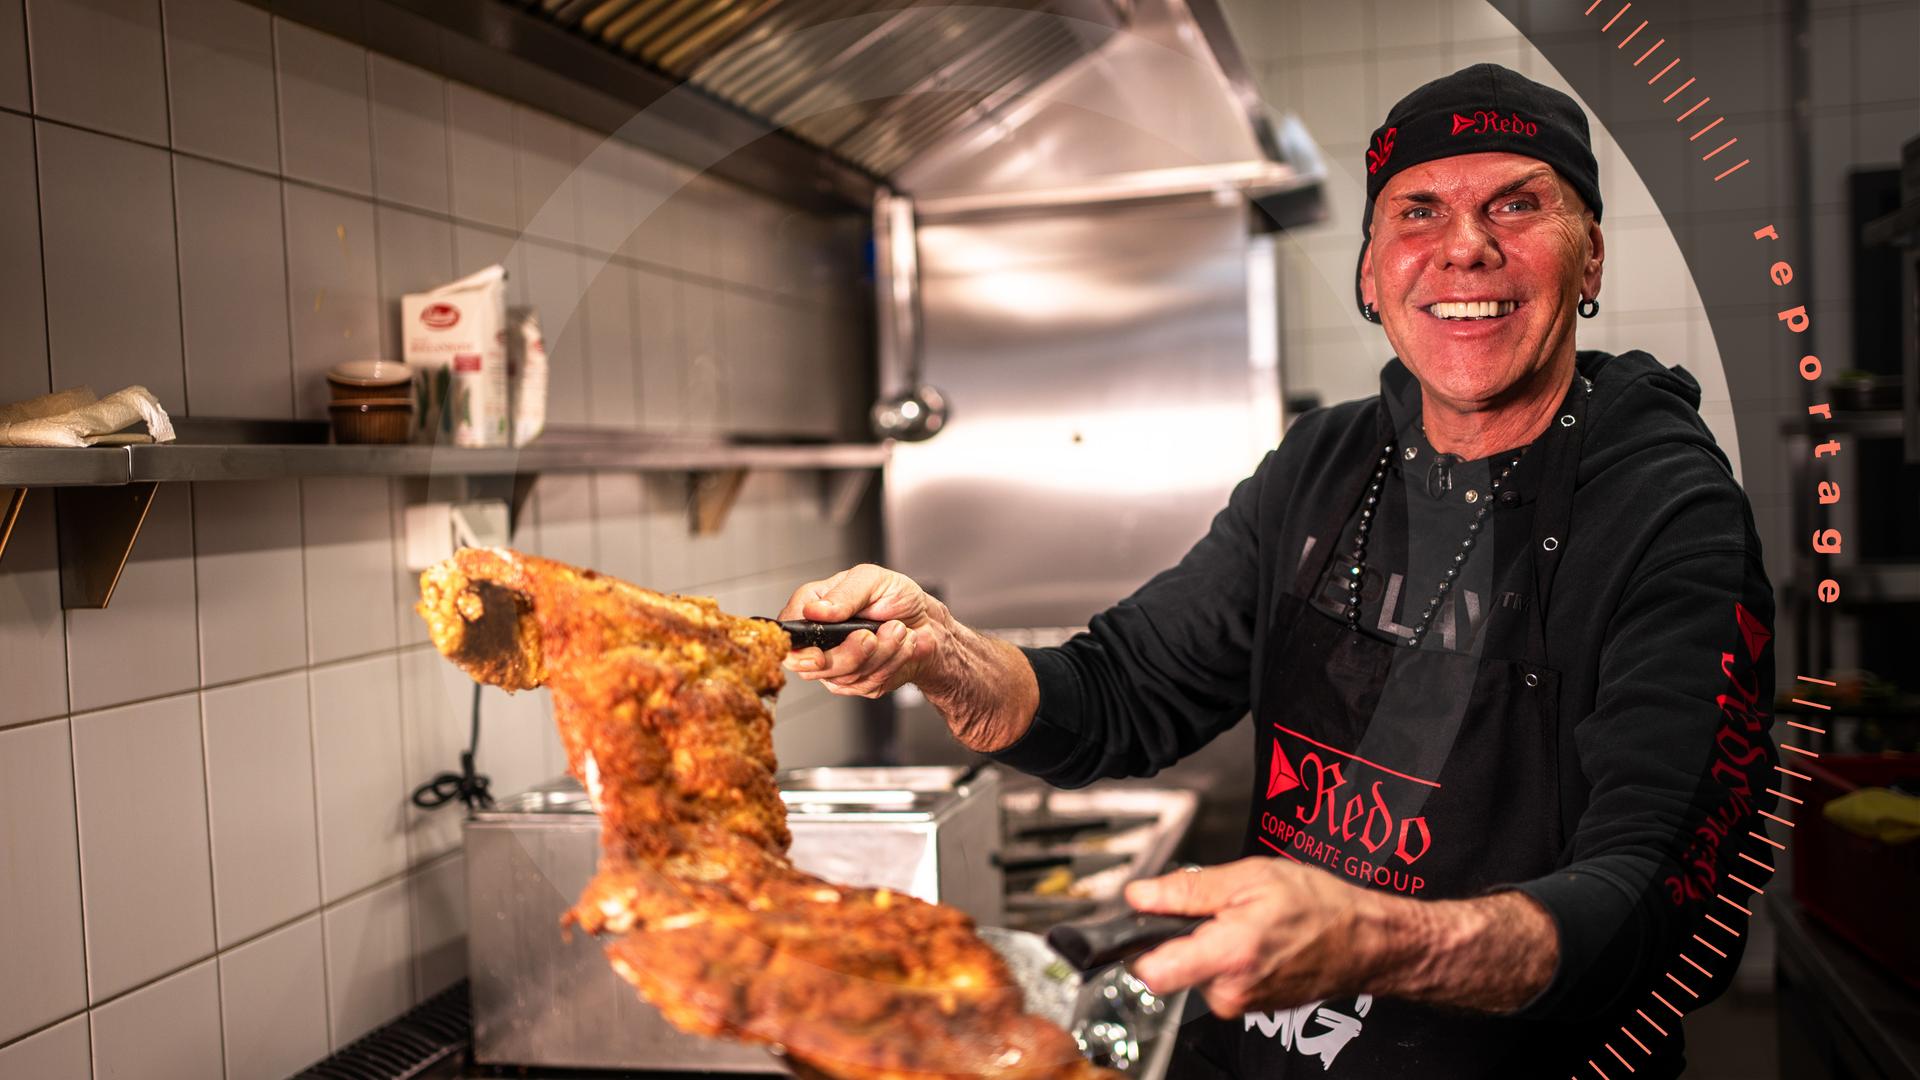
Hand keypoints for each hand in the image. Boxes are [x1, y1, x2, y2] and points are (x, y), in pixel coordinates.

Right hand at [778, 564, 946, 697]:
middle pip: (812, 665)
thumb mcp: (872, 580)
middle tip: (869, 636)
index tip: (817, 652)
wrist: (928, 622)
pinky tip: (900, 644)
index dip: (797, 648)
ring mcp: (837, 665)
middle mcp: (820, 640)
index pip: (788, 633)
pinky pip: (868, 682)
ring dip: (880, 652)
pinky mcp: (858, 683)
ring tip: (897, 630)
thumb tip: (816, 610)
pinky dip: (891, 661)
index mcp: (813, 608)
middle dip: (848, 653)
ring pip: (845, 675)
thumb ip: (844, 594)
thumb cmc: (897, 597)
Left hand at [1122, 858, 1387, 1018]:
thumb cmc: (1317, 906)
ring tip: (1245, 921)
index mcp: (1227, 955)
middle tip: (1220, 909)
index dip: (1137, 946)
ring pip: (1194, 970)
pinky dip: (1226, 957)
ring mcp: (1239, 1004)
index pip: (1153, 973)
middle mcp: (1230, 991)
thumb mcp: (1249, 877)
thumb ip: (1187, 890)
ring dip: (1208, 944)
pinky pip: (1217, 978)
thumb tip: (1140, 896)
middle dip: (1184, 933)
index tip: (1142, 926)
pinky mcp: (1247, 1007)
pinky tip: (1255, 939)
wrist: (1364, 940)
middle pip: (1170, 964)